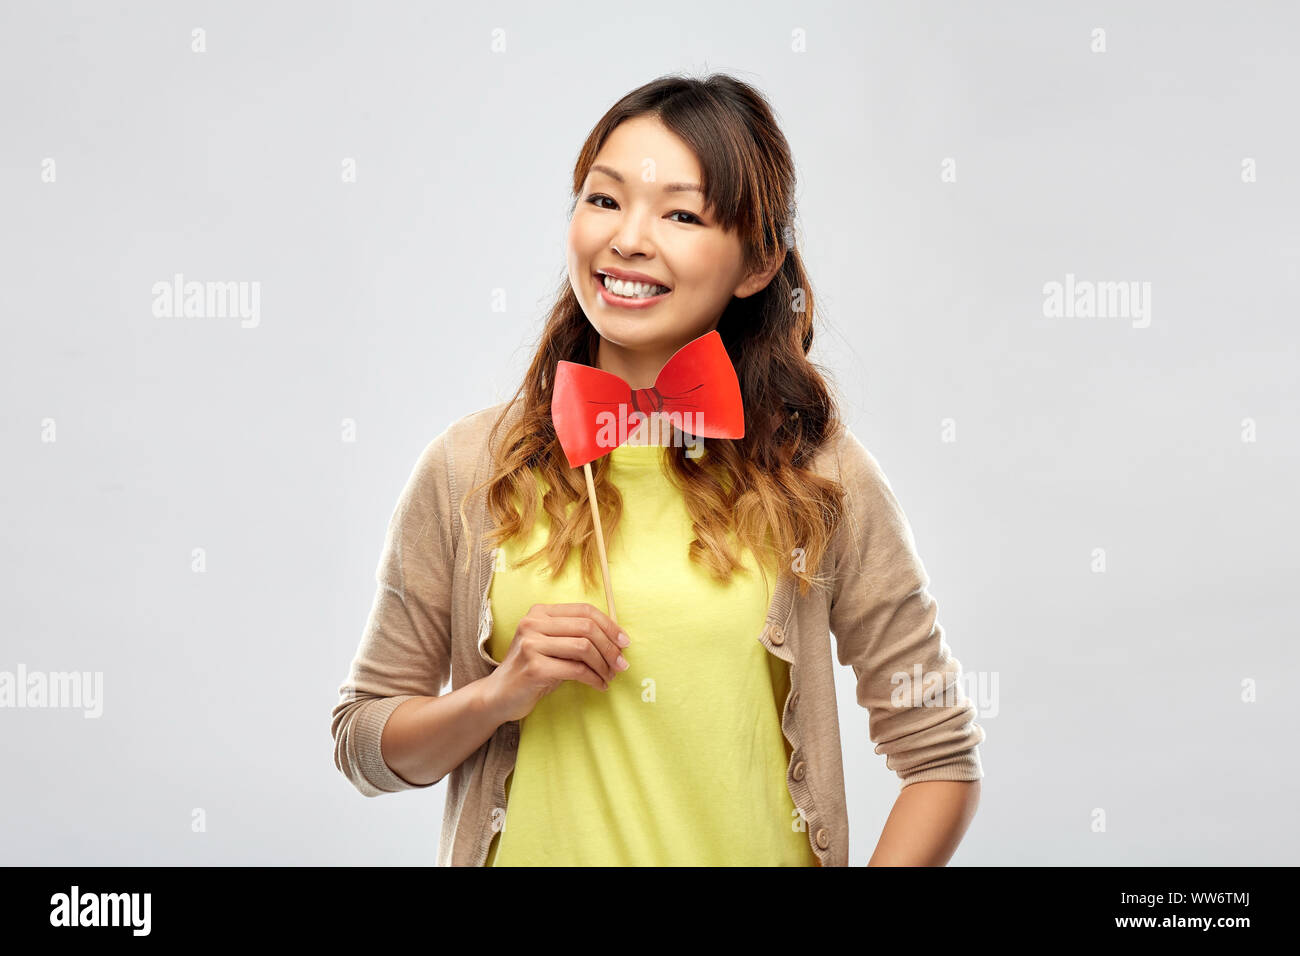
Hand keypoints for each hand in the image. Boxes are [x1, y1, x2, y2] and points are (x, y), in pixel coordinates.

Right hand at [482, 603, 630, 722]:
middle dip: (610, 647)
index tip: (624, 642)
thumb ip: (576, 637)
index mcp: (540, 612)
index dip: (609, 625)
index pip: (584, 610)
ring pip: (584, 648)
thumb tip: (617, 641)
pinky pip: (576, 670)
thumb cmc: (534, 669)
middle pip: (586, 627)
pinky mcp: (534, 667)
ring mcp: (531, 644)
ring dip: (604, 665)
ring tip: (610, 676)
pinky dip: (594, 678)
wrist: (499, 695)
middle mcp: (533, 623)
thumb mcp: (553, 646)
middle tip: (621, 664)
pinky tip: (599, 685)